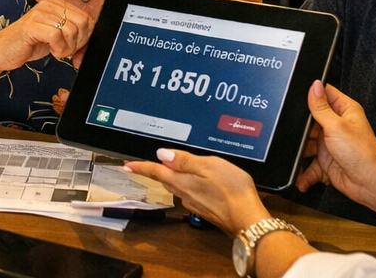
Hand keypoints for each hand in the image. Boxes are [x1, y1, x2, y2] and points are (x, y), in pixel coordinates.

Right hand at [0, 0, 93, 72]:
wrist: (2, 50)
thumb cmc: (30, 44)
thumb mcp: (56, 36)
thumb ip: (74, 36)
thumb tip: (92, 44)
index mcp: (57, 3)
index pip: (87, 18)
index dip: (87, 38)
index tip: (78, 51)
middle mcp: (49, 4)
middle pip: (82, 23)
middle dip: (78, 43)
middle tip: (66, 51)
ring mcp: (40, 13)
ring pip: (71, 30)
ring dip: (67, 48)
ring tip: (56, 51)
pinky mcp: (32, 25)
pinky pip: (57, 36)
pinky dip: (58, 49)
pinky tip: (51, 51)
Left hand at [123, 148, 265, 234]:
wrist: (249, 220)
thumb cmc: (232, 191)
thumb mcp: (209, 166)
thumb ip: (185, 160)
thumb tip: (162, 155)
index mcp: (183, 182)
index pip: (156, 172)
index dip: (141, 167)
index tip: (127, 165)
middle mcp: (186, 195)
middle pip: (167, 180)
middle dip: (157, 171)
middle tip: (147, 165)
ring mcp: (196, 204)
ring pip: (180, 187)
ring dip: (176, 177)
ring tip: (176, 167)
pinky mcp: (207, 210)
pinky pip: (193, 193)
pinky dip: (192, 185)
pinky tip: (201, 182)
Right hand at [294, 81, 375, 206]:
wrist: (370, 184)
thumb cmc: (363, 154)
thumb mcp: (337, 126)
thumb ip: (321, 107)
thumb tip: (314, 85)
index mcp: (344, 110)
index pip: (324, 94)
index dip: (310, 93)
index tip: (295, 97)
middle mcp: (337, 125)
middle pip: (311, 119)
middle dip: (301, 126)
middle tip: (294, 129)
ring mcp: (330, 143)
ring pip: (307, 142)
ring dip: (300, 150)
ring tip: (297, 153)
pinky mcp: (326, 160)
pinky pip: (310, 165)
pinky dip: (304, 172)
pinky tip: (301, 175)